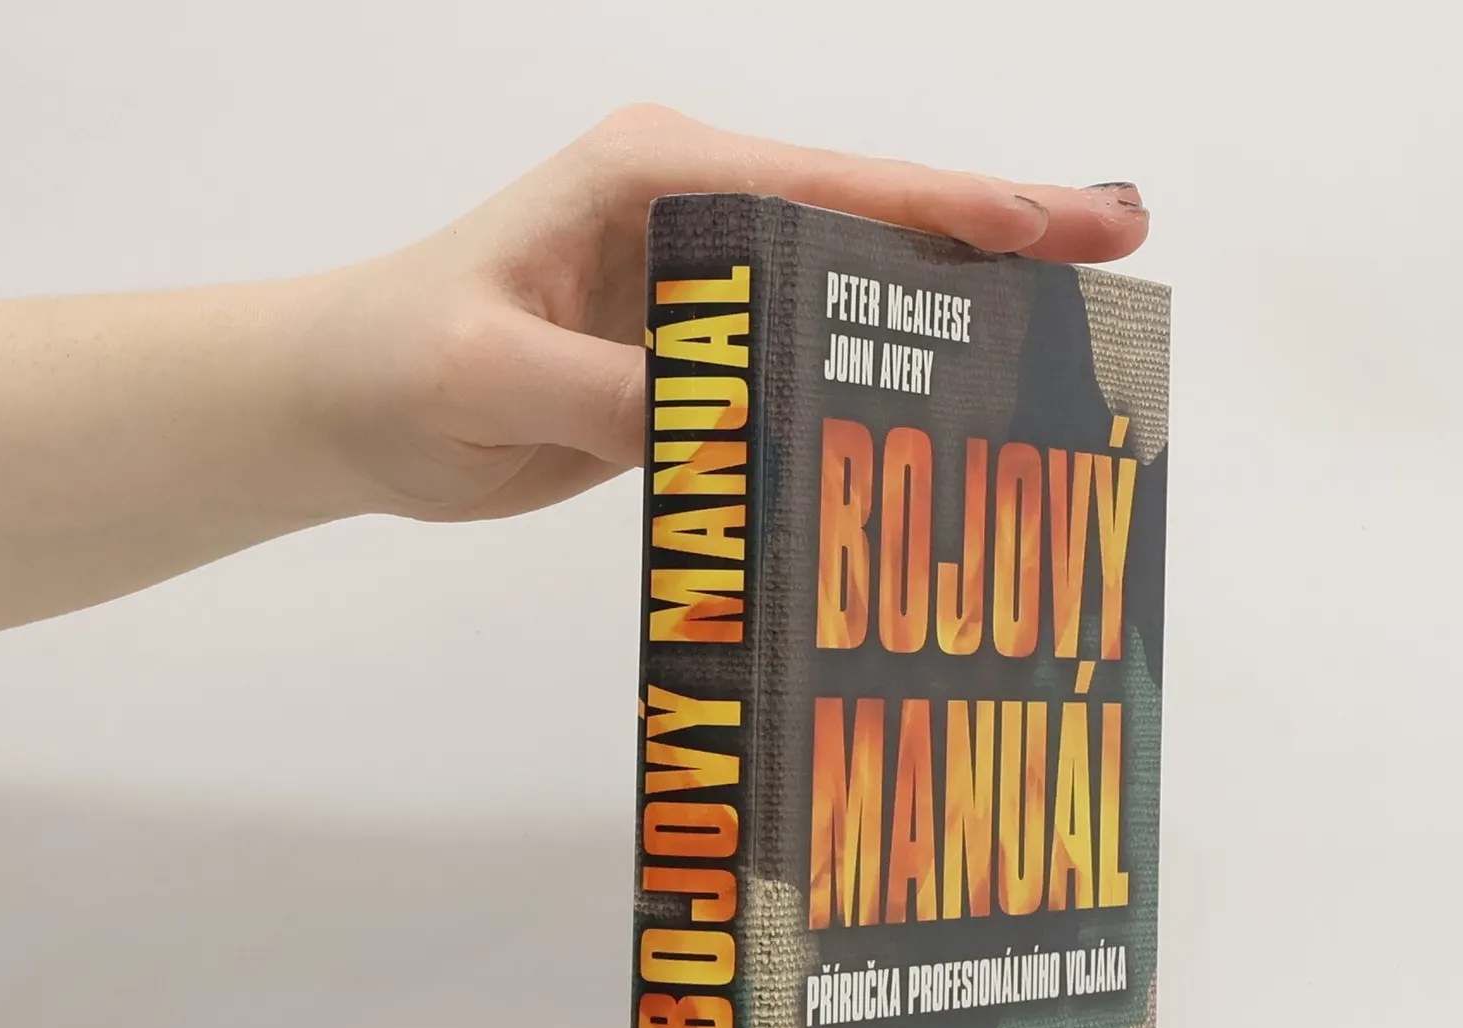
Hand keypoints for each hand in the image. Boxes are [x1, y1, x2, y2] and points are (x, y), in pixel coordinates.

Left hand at [299, 104, 1150, 523]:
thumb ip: (614, 389)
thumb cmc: (399, 362)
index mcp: (656, 176)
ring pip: (855, 287)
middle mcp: (695, 213)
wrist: (344, 405)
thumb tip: (730, 417)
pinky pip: (810, 359)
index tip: (1053, 226)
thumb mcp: (496, 371)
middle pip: (874, 219)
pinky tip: (951, 403)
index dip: (950, 208)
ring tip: (1069, 328)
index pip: (831, 188)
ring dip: (956, 307)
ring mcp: (704, 286)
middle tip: (1119, 246)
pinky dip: (885, 374)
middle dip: (997, 234)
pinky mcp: (698, 354)